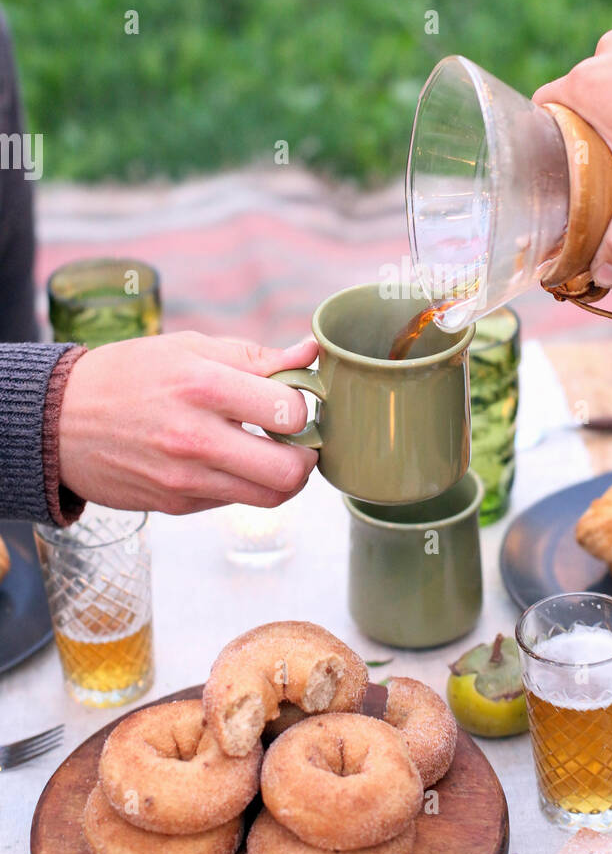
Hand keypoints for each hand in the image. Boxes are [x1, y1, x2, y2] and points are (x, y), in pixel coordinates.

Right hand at [58, 331, 319, 513]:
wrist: (59, 420)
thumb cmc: (129, 375)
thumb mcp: (188, 348)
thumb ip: (255, 356)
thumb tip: (310, 354)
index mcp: (203, 386)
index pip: (290, 412)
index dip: (304, 407)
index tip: (295, 401)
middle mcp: (196, 438)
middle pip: (290, 471)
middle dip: (308, 455)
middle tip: (299, 439)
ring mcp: (185, 479)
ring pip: (270, 497)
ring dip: (284, 477)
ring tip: (273, 453)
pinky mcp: (176, 505)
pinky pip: (235, 502)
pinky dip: (246, 485)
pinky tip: (230, 461)